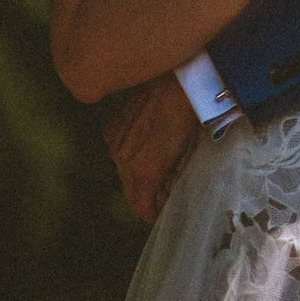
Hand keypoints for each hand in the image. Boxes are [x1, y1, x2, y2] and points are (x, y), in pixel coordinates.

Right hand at [104, 73, 199, 222]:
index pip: (140, 204)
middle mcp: (123, 161)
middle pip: (130, 189)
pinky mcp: (111, 129)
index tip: (156, 216)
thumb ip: (173, 174)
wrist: (176, 83)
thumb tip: (168, 187)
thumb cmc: (188, 116)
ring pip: (122, 169)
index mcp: (144, 171)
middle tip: (158, 196)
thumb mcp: (186, 152)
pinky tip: (143, 148)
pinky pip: (118, 149)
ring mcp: (114, 144)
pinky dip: (129, 154)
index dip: (149, 213)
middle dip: (144, 196)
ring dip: (135, 174)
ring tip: (154, 171)